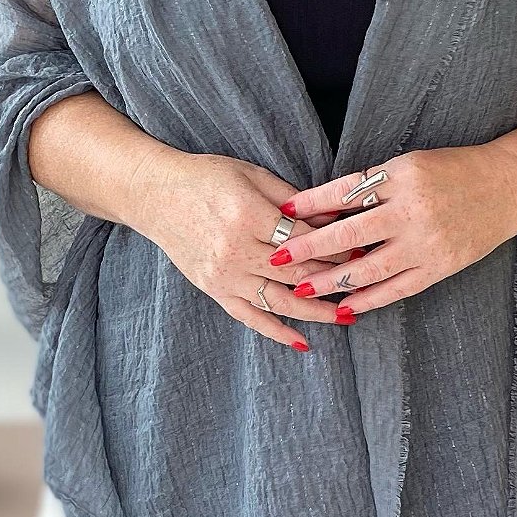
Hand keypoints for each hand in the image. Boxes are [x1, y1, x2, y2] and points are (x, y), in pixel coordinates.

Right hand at [137, 147, 346, 352]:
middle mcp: (235, 250)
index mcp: (247, 215)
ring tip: (346, 317)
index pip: (305, 240)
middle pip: (297, 273)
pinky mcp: (213, 289)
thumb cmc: (205, 178)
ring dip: (316, 312)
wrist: (154, 195)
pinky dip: (277, 332)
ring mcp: (223, 275)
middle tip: (362, 283)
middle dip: (334, 279)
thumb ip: (294, 200)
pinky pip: (250, 317)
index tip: (361, 251)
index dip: (336, 247)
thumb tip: (335, 217)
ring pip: (279, 301)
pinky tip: (302, 341)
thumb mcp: (252, 175)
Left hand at [266, 144, 516, 319]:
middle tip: (278, 259)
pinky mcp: (441, 266)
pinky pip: (398, 288)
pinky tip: (346, 307)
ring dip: (332, 281)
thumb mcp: (409, 165)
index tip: (283, 212)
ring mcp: (428, 242)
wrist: (509, 185)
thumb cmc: (453, 170)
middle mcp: (413, 210)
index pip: (346, 192)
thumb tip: (324, 208)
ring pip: (370, 268)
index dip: (312, 203)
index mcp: (401, 177)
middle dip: (310, 248)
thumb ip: (371, 186)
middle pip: (349, 234)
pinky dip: (370, 299)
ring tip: (302, 290)